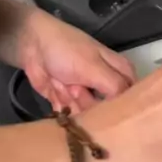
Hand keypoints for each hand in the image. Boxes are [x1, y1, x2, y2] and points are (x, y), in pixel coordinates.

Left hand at [19, 10, 134, 111]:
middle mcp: (100, 83)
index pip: (130, 90)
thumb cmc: (67, 51)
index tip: (116, 111)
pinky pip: (68, 114)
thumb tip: (127, 108)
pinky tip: (56, 90)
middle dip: (91, 103)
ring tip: (65, 86)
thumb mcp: (94, 66)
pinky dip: (61, 105)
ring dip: (74, 103)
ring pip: (87, 113)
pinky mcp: (64, 101)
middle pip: (107, 107)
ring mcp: (82, 92)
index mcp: (115, 70)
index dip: (125, 101)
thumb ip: (114, 86)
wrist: (32, 47)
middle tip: (78, 89)